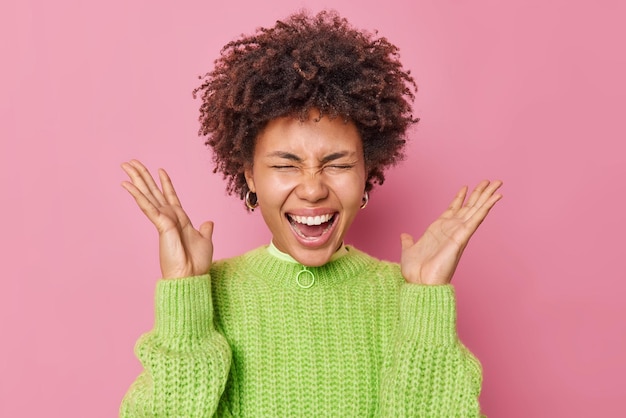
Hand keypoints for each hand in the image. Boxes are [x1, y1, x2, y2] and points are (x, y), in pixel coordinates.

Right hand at [121, 160, 213, 278]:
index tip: (161, 170)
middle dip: (143, 176)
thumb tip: (209, 222)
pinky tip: (127, 184)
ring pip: (146, 194)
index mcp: (179, 219)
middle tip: (131, 163)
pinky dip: (137, 194)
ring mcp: (163, 220)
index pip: (171, 196)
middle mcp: (169, 217)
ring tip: (125, 165)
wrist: (191, 276)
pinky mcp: (160, 224)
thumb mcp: (205, 241)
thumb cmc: (197, 263)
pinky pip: (146, 205)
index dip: (166, 183)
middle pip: (153, 191)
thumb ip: (205, 230)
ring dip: (136, 179)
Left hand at [400, 180, 502, 284]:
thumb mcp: (408, 251)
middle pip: (469, 206)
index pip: (453, 209)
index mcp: (439, 230)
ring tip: (498, 183)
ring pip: (476, 209)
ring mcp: (458, 232)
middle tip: (491, 181)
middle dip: (480, 193)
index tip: (466, 187)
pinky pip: (476, 219)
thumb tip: (404, 235)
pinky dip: (485, 208)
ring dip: (487, 196)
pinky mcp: (462, 237)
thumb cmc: (415, 272)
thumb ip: (408, 241)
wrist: (419, 284)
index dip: (460, 198)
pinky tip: (495, 198)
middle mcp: (451, 229)